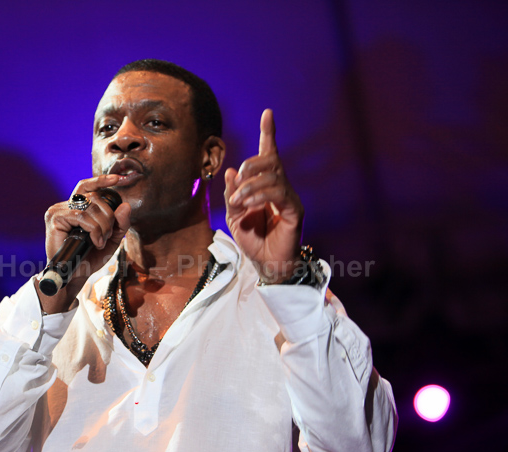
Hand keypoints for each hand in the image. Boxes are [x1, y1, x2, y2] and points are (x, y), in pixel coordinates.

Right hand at [36, 174, 130, 312]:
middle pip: (94, 198)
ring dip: (102, 226)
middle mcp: (65, 205)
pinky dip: (93, 229)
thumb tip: (126, 205)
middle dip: (108, 217)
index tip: (118, 179)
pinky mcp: (54, 218)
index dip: (101, 180)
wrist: (74, 275)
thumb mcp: (110, 239)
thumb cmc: (88, 257)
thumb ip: (120, 223)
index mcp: (75, 207)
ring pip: (90, 207)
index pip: (87, 186)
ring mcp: (58, 210)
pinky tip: (94, 241)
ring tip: (100, 241)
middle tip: (108, 236)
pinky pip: (81, 216)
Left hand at [224, 109, 303, 282]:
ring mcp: (289, 198)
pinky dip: (260, 196)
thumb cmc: (252, 239)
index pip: (269, 154)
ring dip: (249, 187)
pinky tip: (250, 205)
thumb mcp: (234, 215)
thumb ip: (232, 194)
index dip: (268, 133)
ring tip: (239, 202)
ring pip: (272, 176)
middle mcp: (281, 187)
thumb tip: (232, 171)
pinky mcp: (295, 210)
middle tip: (237, 185)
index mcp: (266, 185)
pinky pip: (278, 193)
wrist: (265, 264)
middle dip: (250, 166)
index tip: (267, 113)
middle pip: (270, 161)